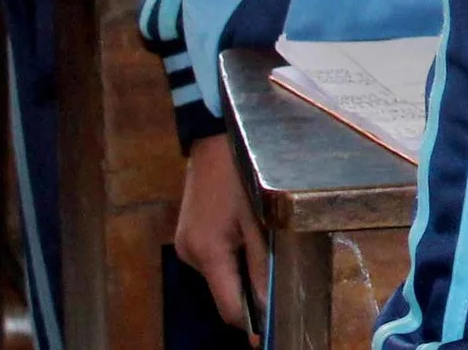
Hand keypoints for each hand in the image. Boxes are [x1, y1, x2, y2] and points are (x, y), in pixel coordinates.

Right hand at [175, 135, 264, 342]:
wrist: (215, 141)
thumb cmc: (243, 175)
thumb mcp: (261, 220)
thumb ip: (263, 263)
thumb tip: (268, 302)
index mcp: (209, 253)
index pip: (228, 306)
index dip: (249, 324)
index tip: (268, 336)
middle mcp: (191, 254)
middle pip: (223, 291)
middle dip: (248, 295)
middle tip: (277, 291)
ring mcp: (186, 245)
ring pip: (219, 275)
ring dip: (240, 273)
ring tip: (265, 253)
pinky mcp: (189, 236)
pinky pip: (213, 259)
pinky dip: (231, 258)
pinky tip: (248, 239)